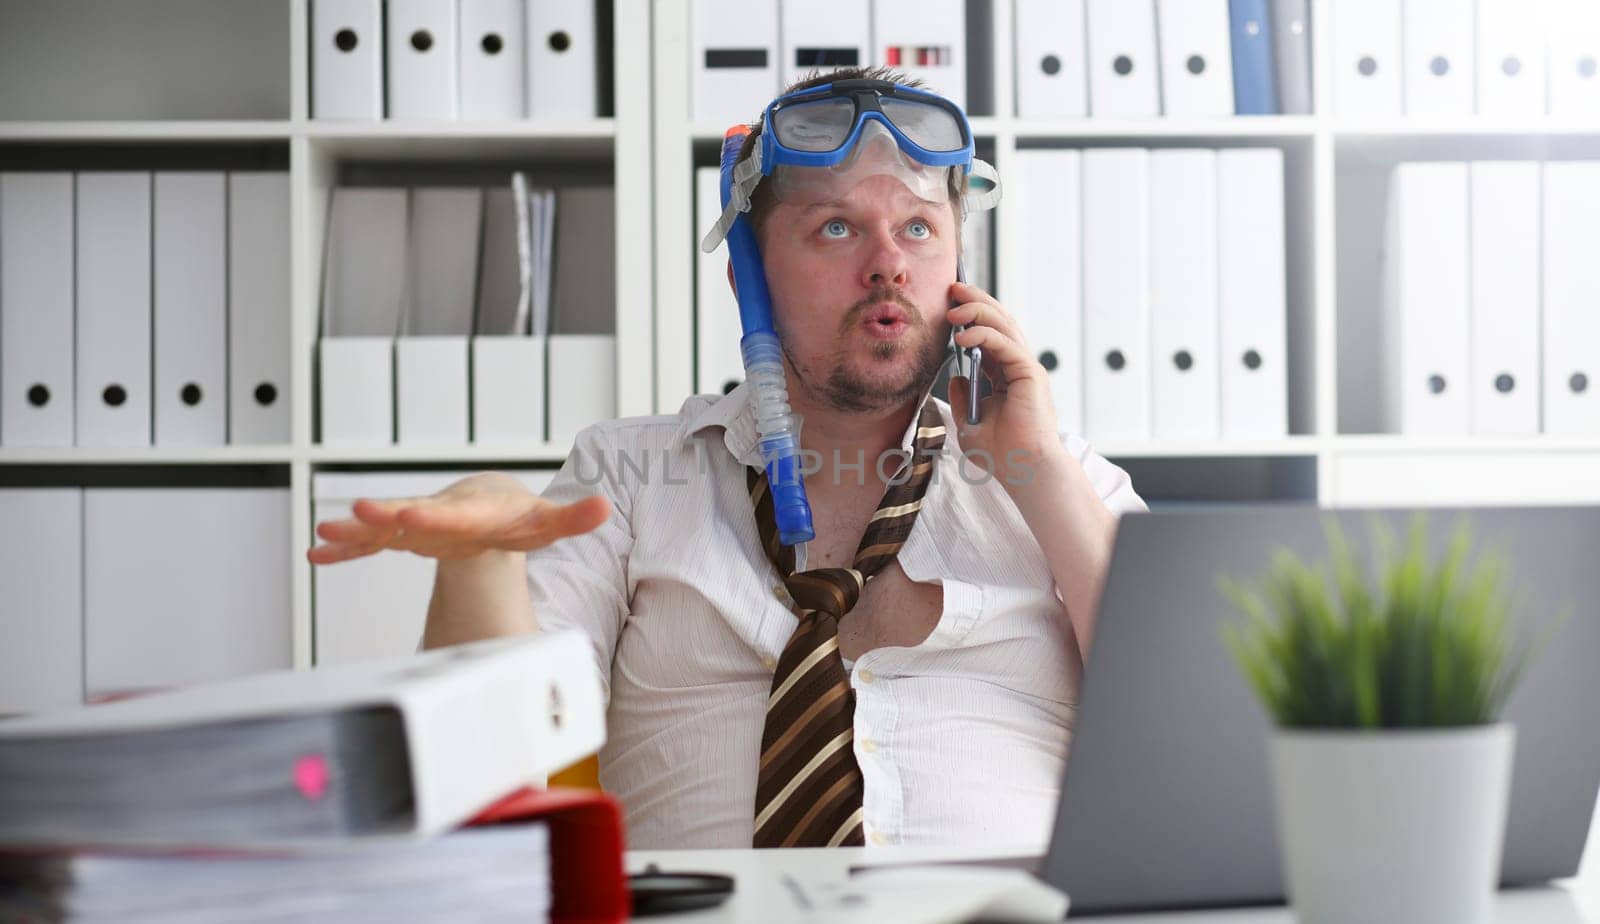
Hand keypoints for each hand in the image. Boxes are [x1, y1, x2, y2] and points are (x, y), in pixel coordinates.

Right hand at [307, 471, 609, 564]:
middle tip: (355, 515)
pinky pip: (371, 545)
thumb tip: (604, 506)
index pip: (450, 515)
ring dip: (353, 534)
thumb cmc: (518, 515)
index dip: (431, 516)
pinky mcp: (404, 538)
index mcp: (471, 512)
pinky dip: (346, 551)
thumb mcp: (546, 521)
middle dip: (382, 517)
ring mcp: (417, 525)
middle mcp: (438, 514)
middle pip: (408, 515)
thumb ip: (572, 517)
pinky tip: (318, 556)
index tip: (409, 514)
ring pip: (381, 529)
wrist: (493, 503)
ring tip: (322, 538)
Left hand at [945, 281, 1066, 487]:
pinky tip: (961, 335)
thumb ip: (962, 396)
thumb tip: (954, 376)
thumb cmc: (1000, 452)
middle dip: (975, 302)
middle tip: (952, 288)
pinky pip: (1005, 344)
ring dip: (977, 311)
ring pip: (1004, 326)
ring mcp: (1025, 368)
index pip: (989, 334)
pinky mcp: (1029, 373)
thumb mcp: (968, 421)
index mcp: (1005, 375)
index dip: (971, 315)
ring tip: (953, 306)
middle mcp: (1017, 367)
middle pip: (998, 322)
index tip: (949, 302)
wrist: (1021, 469)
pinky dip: (983, 334)